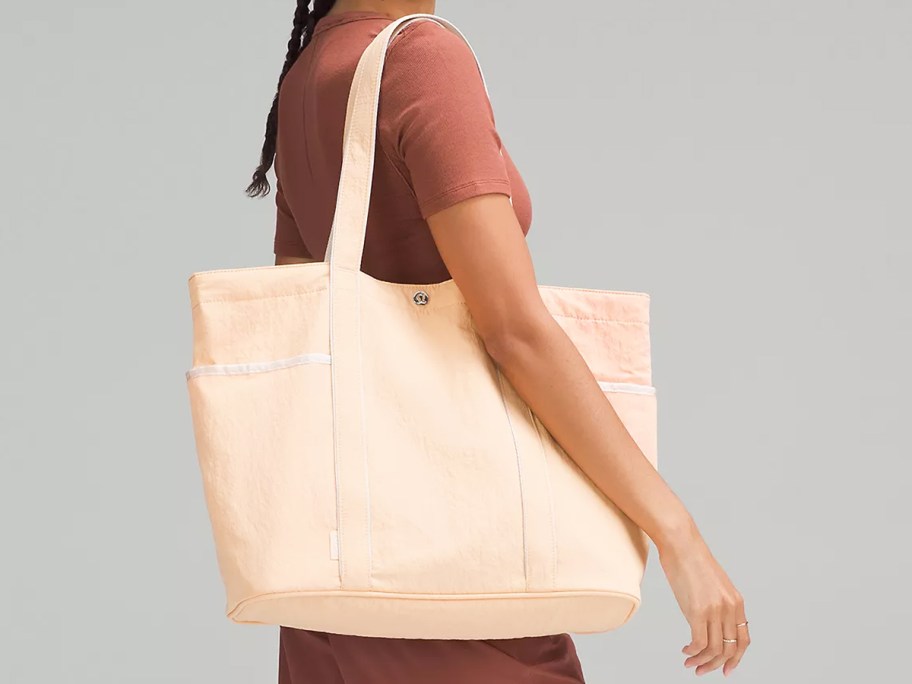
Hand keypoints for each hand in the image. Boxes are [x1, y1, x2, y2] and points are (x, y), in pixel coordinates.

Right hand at [657, 524, 750, 675]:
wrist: (681, 544)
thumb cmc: (692, 560)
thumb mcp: (715, 585)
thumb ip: (718, 603)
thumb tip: (711, 622)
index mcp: (736, 602)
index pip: (744, 640)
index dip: (736, 659)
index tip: (725, 669)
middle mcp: (729, 608)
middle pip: (730, 649)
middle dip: (716, 665)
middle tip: (702, 671)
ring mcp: (714, 610)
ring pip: (714, 649)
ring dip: (702, 661)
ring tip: (691, 663)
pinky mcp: (697, 610)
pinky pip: (699, 642)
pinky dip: (692, 652)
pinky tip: (685, 650)